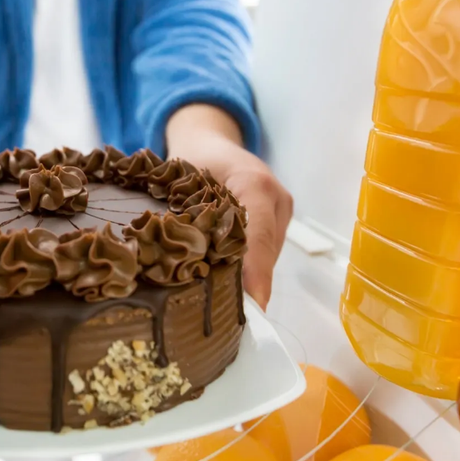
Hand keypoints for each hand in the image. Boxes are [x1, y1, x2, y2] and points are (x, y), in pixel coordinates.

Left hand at [165, 105, 292, 308]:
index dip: (254, 272)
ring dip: (247, 278)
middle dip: (247, 284)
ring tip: (224, 310)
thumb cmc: (190, 160)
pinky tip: (228, 288)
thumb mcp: (180, 182)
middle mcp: (276, 198)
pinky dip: (247, 269)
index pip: (257, 234)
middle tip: (226, 320)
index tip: (254, 306)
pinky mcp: (277, 221)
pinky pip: (265, 251)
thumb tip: (178, 263)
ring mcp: (281, 210)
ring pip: (266, 256)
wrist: (209, 140)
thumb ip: (185, 217)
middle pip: (265, 252)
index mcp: (253, 183)